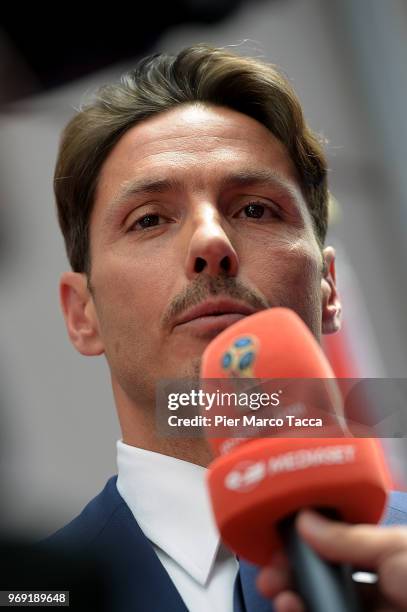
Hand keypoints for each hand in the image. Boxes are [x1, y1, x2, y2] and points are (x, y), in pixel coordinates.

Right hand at [256, 510, 406, 611]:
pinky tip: (292, 608)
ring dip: (294, 598)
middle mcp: (379, 591)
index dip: (307, 547)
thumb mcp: (394, 549)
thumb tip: (306, 520)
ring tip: (281, 595)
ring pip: (322, 606)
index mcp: (388, 561)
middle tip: (272, 574)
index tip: (283, 545)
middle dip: (293, 575)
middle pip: (324, 581)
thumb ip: (348, 537)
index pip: (337, 550)